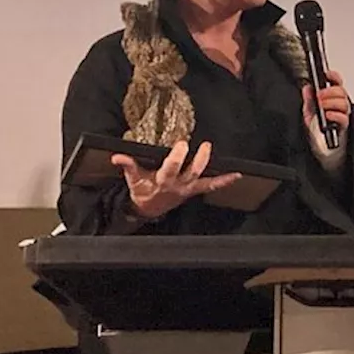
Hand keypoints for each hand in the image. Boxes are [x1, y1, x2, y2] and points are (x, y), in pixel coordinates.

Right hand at [111, 141, 240, 218]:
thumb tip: (117, 157)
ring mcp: (187, 189)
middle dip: (198, 160)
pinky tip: (236, 176)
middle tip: (205, 146)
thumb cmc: (141, 190)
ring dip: (217, 174)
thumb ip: (127, 166)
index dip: (177, 157)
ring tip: (230, 167)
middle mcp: (178, 185)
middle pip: (191, 172)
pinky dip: (223, 182)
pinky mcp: (193, 191)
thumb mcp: (133, 178)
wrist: (147, 209)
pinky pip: (210, 186)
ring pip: (203, 180)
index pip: (171, 167)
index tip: (182, 144)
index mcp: (162, 180)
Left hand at [302, 69, 350, 135]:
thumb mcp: (309, 110)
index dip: (334, 76)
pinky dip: (336, 115)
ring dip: (332, 102)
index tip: (327, 75)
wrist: (319, 142)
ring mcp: (342, 113)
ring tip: (322, 105)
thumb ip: (309, 99)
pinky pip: (344, 118)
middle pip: (342, 92)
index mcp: (332, 97)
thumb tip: (307, 88)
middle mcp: (339, 104)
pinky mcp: (343, 125)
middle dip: (330, 91)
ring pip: (344, 103)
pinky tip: (328, 114)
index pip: (337, 82)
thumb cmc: (317, 125)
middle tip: (319, 95)